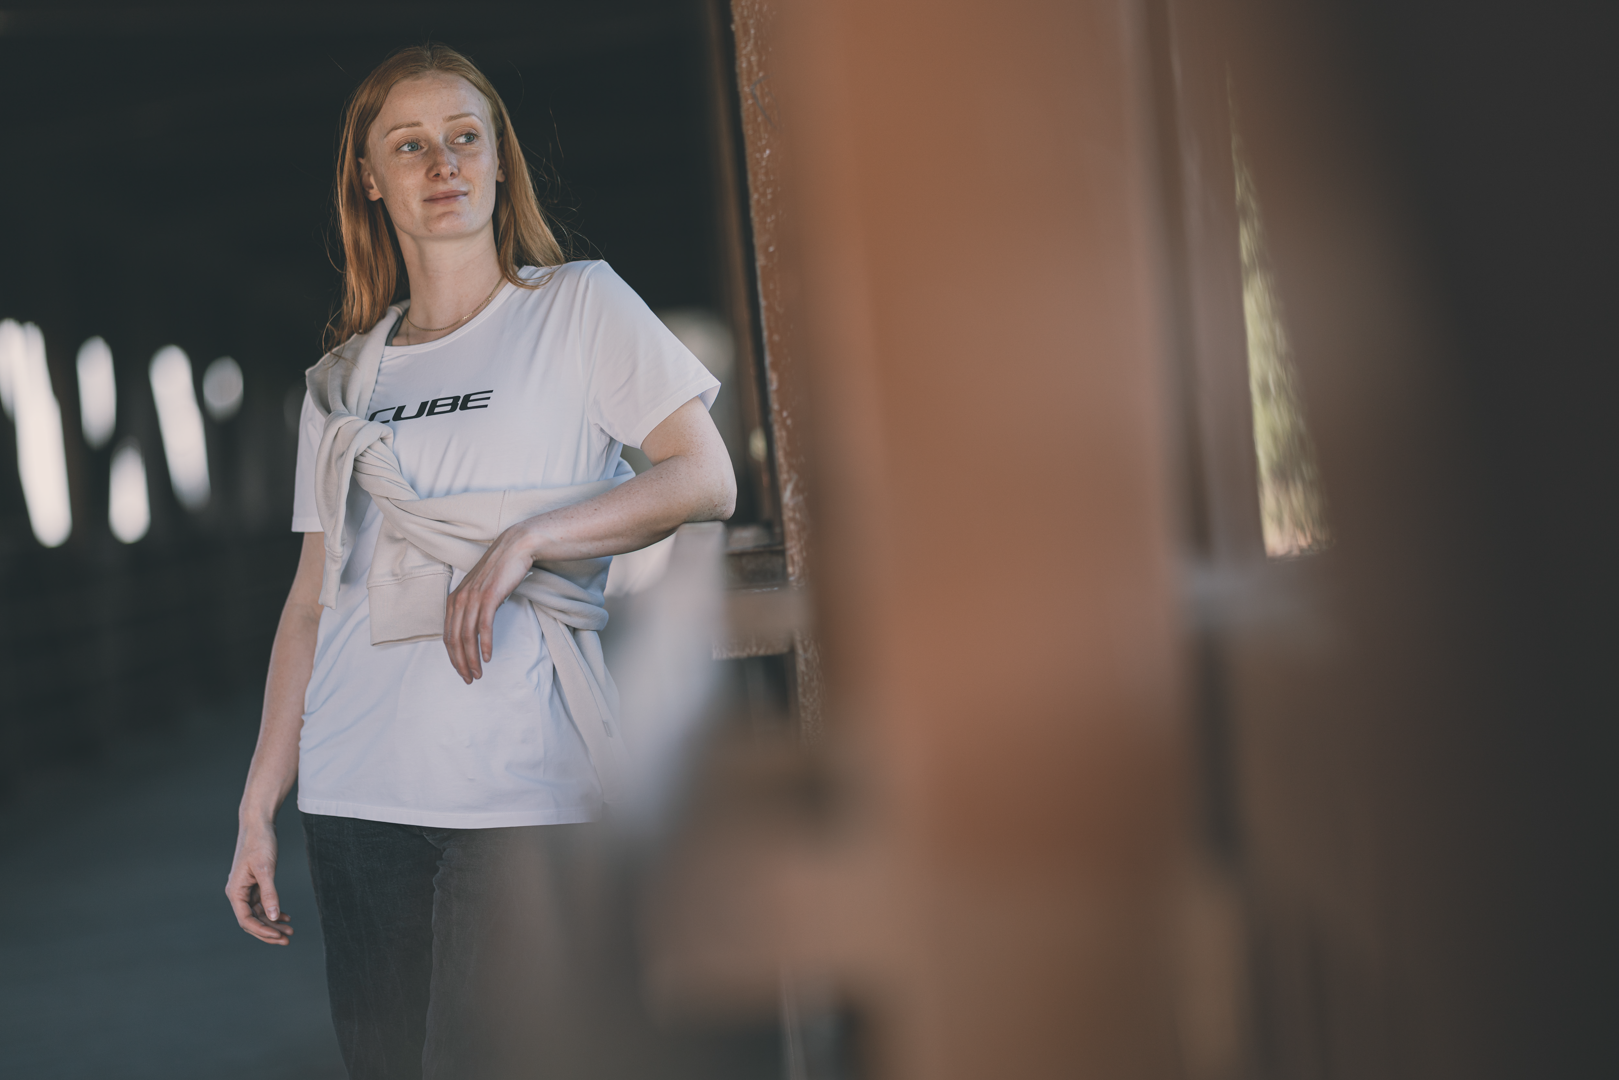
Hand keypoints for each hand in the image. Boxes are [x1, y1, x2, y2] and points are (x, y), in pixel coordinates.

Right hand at [226, 819, 293, 944]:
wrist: (259, 824)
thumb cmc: (260, 843)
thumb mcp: (266, 869)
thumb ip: (269, 893)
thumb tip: (273, 916)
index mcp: (235, 892)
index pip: (246, 920)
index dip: (262, 931)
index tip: (278, 936)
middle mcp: (238, 893)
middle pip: (252, 921)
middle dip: (269, 931)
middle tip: (287, 939)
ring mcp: (246, 889)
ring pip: (258, 913)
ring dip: (273, 923)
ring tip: (290, 930)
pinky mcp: (255, 884)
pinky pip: (262, 904)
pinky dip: (273, 911)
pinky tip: (285, 917)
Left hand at [444, 520, 545, 682]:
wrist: (515, 548)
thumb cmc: (500, 570)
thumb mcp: (481, 590)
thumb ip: (473, 607)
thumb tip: (474, 630)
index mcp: (454, 599)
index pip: (448, 635)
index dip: (453, 657)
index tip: (462, 671)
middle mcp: (459, 599)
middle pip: (454, 639)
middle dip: (460, 662)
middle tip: (469, 679)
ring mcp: (473, 598)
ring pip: (467, 636)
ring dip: (472, 658)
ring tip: (478, 673)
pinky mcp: (488, 596)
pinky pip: (483, 626)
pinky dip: (485, 644)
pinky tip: (488, 656)